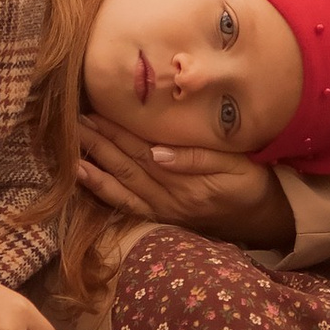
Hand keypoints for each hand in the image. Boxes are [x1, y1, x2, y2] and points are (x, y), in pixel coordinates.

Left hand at [77, 116, 292, 246]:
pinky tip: (84, 176)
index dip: (116, 132)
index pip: (142, 151)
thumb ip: (196, 158)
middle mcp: (167, 198)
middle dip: (97, 143)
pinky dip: (103, 192)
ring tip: (68, 148)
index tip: (93, 111)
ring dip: (94, 166)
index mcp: (184, 181)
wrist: (260, 218)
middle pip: (125, 166)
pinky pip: (125, 205)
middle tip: (70, 122)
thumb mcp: (233, 165)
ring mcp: (161, 210)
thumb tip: (158, 152)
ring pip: (120, 186)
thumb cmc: (248, 183)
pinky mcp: (160, 217)